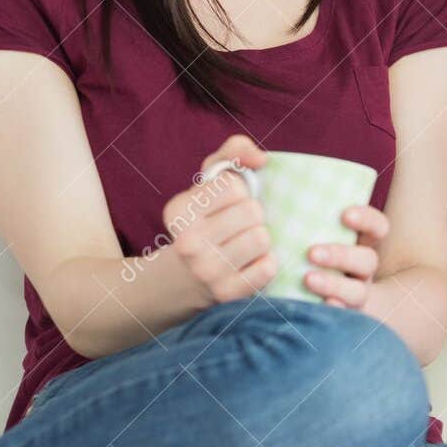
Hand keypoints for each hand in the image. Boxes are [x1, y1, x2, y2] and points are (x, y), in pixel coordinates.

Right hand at [165, 134, 274, 305]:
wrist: (185, 279)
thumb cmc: (206, 220)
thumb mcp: (210, 182)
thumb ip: (234, 152)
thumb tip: (261, 159)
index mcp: (178, 211)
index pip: (234, 186)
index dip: (239, 192)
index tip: (225, 206)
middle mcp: (187, 242)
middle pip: (252, 212)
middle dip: (253, 215)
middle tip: (240, 226)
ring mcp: (205, 271)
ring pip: (262, 238)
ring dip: (261, 239)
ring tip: (244, 244)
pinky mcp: (226, 294)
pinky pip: (268, 267)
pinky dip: (267, 263)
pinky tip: (250, 264)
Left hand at [297, 202, 391, 310]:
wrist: (317, 298)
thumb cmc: (304, 249)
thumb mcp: (309, 227)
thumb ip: (294, 203)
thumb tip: (262, 164)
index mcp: (360, 242)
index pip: (378, 226)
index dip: (367, 220)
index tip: (344, 215)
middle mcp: (362, 269)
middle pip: (368, 260)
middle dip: (342, 255)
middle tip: (312, 252)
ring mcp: (355, 294)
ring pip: (358, 291)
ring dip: (334, 285)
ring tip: (307, 279)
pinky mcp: (341, 316)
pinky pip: (344, 317)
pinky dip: (332, 312)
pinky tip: (318, 308)